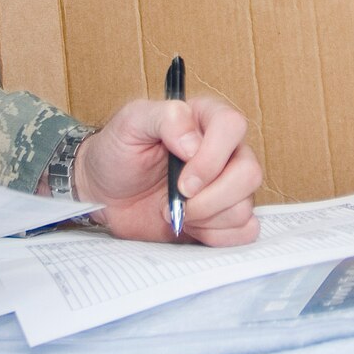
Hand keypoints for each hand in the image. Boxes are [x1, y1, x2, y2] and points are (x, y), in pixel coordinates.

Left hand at [71, 94, 260, 245]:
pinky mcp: (226, 216)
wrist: (104, 193)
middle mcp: (226, 151)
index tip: (182, 181)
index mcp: (206, 119)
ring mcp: (229, 185)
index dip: (212, 158)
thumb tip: (194, 144)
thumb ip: (165, 117)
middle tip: (176, 201)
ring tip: (175, 211)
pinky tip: (191, 226)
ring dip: (205, 218)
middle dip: (209, 198)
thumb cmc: (117, 153)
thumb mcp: (130, 122)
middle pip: (249, 173)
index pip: (233, 126)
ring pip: (245, 206)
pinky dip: (216, 236)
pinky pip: (245, 231)